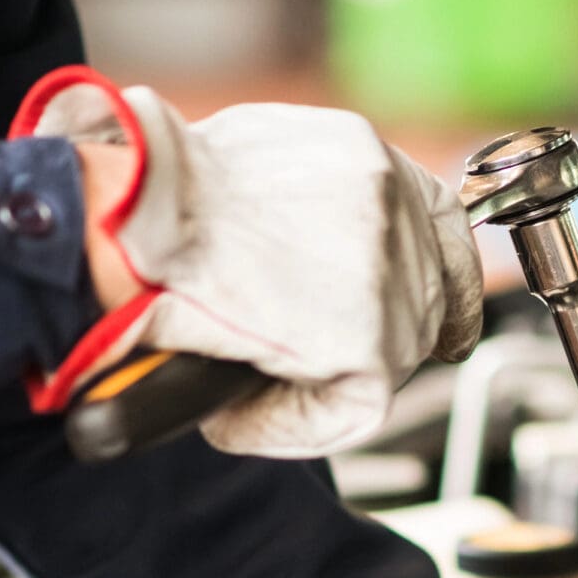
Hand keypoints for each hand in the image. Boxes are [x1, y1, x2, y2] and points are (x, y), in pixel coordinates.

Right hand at [18, 67, 483, 455]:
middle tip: (304, 355)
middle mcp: (393, 205)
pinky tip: (237, 404)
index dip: (449, 275)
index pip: (444, 222)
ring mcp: (389, 272)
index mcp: (368, 158)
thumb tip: (318, 261)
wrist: (128, 219)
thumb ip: (310, 206)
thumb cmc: (155, 197)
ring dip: (319, 378)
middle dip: (375, 335)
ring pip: (391, 358)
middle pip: (423, 297)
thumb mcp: (254, 166)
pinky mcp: (369, 339)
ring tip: (244, 366)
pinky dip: (290, 419)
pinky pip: (351, 407)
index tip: (449, 322)